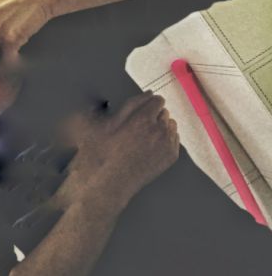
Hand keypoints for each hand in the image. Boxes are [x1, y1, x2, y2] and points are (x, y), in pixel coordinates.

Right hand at [51, 91, 179, 211]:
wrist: (107, 181)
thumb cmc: (102, 153)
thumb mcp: (107, 121)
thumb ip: (131, 104)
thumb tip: (148, 93)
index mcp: (143, 119)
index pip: (157, 100)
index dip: (147, 103)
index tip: (140, 110)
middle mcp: (159, 131)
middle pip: (165, 112)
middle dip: (153, 115)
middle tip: (137, 125)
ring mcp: (166, 145)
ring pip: (170, 125)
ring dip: (160, 127)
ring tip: (143, 136)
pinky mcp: (170, 157)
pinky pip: (174, 140)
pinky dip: (165, 140)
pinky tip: (150, 146)